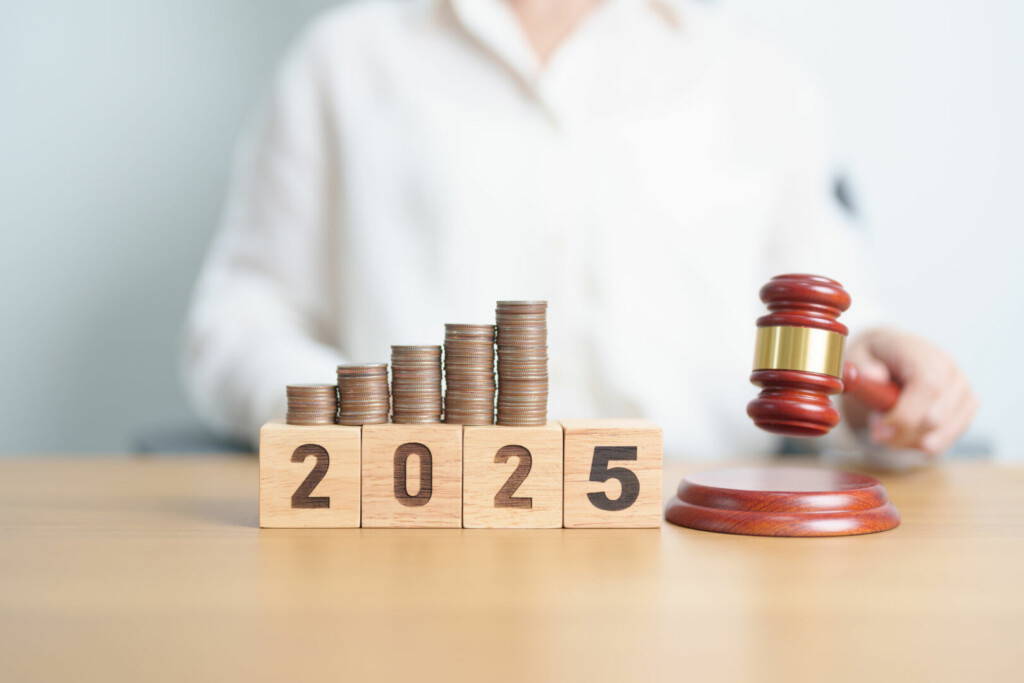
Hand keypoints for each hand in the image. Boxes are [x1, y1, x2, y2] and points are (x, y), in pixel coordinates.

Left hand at [843, 328, 977, 455]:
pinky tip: (904, 435)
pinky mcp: (967, 406)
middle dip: (903, 433)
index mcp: (921, 351)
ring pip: (945, 431)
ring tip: (887, 427)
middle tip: (877, 433)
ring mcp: (962, 388)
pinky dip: (923, 444)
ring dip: (910, 440)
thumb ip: (861, 365)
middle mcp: (949, 368)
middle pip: (937, 415)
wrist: (890, 356)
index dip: (906, 415)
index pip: (928, 386)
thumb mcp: (855, 356)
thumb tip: (875, 376)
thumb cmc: (871, 359)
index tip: (879, 432)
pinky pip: (949, 438)